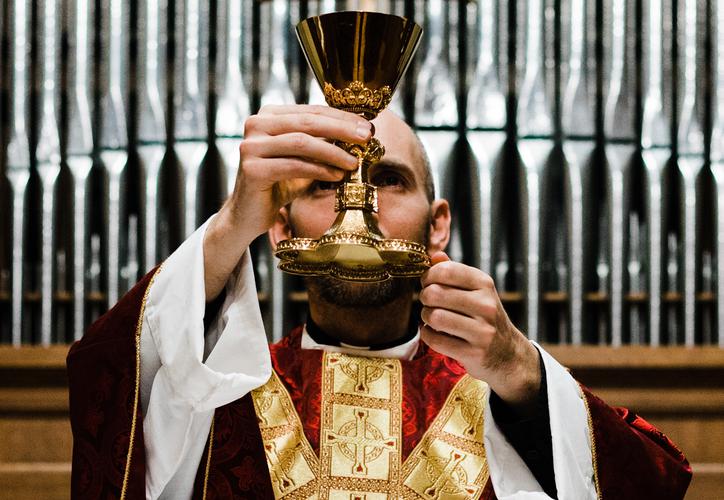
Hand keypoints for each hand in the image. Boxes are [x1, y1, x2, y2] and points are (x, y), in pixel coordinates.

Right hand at [203, 105, 371, 299]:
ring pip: (301, 142)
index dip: (342, 117)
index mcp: (268, 116)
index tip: (368, 126)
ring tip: (354, 162)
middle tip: (367, 137)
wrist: (248, 215)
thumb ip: (322, 143)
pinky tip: (337, 176)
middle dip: (341, 129)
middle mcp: (255, 125)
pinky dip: (319, 170)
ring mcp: (251, 146)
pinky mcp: (252, 169)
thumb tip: (359, 134)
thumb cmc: (279, 184)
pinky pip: (293, 166)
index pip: (312, 111)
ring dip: (333, 152)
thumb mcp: (303, 158)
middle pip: (307, 122)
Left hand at [419, 252, 540, 413]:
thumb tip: (435, 255)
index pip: (446, 270)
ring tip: (431, 318)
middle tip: (427, 302)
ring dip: (425, 317)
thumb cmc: (484, 317)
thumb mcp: (476, 291)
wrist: (507, 354)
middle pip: (435, 293)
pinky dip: (428, 335)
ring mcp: (482, 331)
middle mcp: (486, 305)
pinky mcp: (474, 353)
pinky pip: (436, 340)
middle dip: (424, 297)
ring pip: (434, 317)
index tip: (427, 282)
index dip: (428, 275)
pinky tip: (435, 333)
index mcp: (484, 284)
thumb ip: (454, 272)